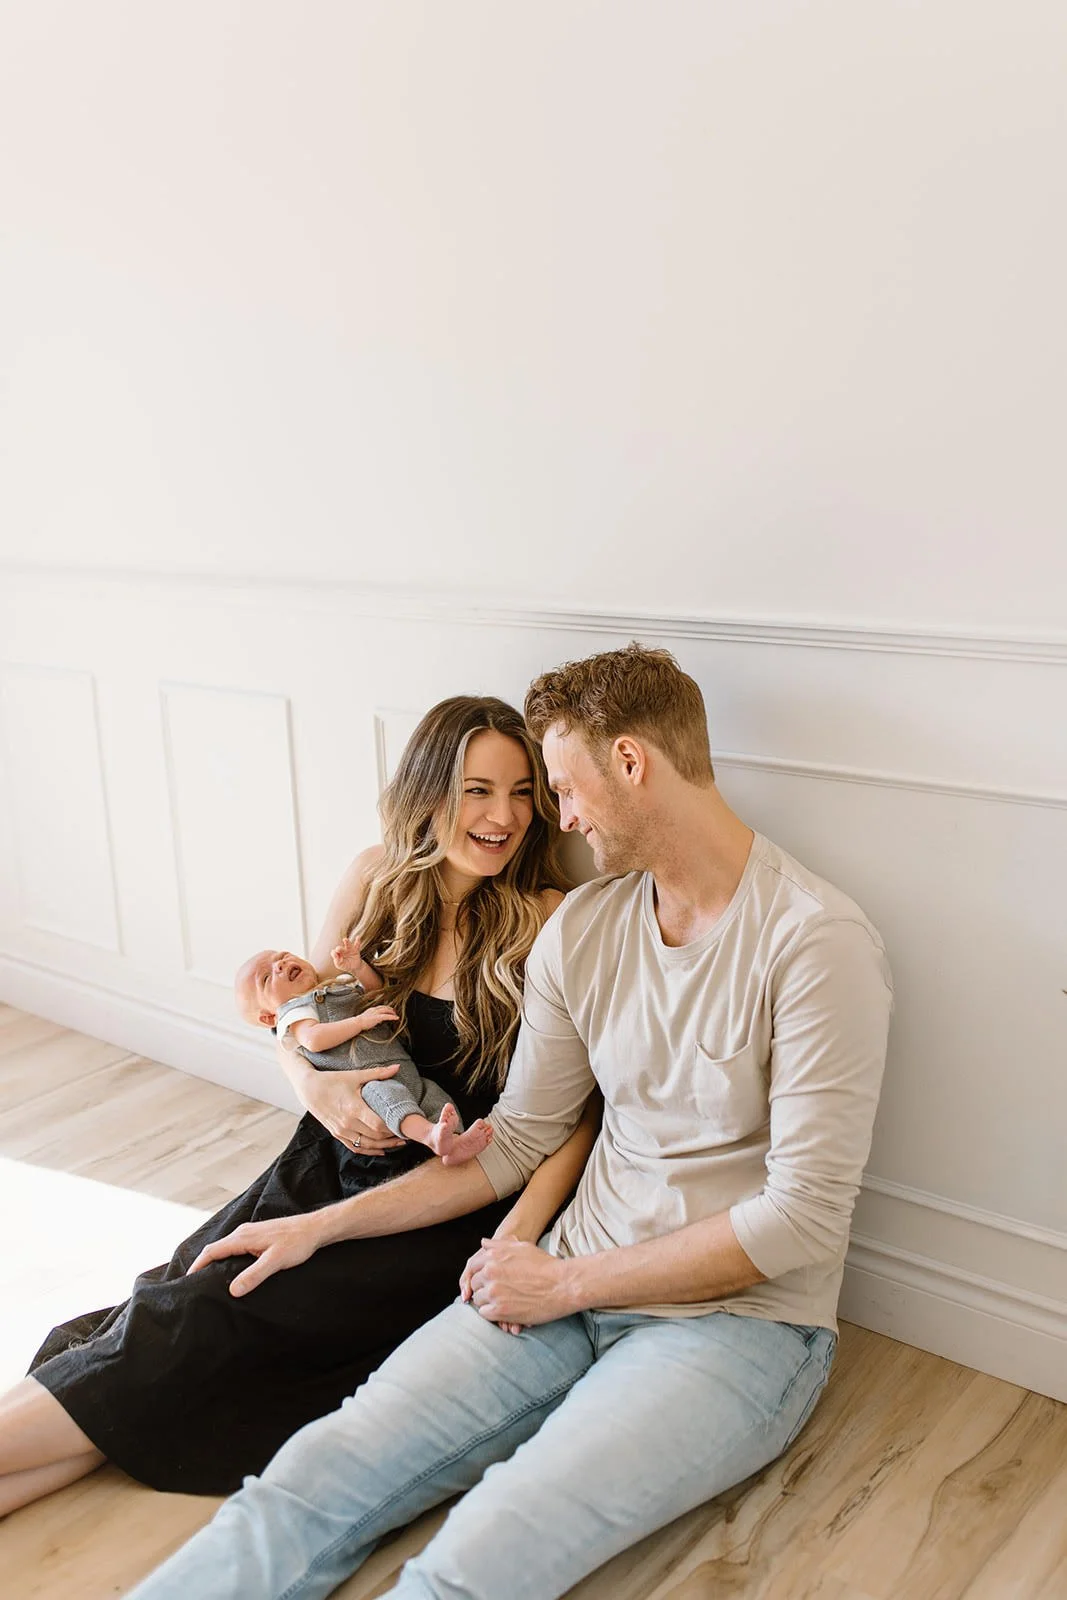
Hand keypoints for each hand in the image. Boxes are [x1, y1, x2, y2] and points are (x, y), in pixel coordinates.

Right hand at [188, 1212, 322, 1295]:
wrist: (315, 1229)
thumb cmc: (297, 1243)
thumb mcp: (275, 1261)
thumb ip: (254, 1275)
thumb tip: (233, 1290)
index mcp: (242, 1237)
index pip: (212, 1251)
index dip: (197, 1266)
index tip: (187, 1281)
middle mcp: (243, 1232)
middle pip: (216, 1249)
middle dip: (203, 1264)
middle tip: (195, 1284)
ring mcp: (250, 1233)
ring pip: (225, 1248)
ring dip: (215, 1261)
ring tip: (209, 1280)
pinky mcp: (258, 1236)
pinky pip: (235, 1247)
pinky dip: (227, 1258)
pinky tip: (232, 1270)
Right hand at [299, 1063, 406, 1153]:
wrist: (309, 1089)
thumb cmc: (333, 1080)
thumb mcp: (355, 1075)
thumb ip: (377, 1073)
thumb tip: (397, 1067)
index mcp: (354, 1108)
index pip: (378, 1124)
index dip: (393, 1127)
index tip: (405, 1124)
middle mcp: (347, 1123)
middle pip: (375, 1137)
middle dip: (393, 1137)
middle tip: (407, 1133)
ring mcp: (341, 1131)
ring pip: (367, 1145)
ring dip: (384, 1146)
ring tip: (399, 1143)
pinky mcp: (337, 1135)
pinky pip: (356, 1148)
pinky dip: (370, 1151)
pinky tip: (381, 1151)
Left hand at [331, 936, 379, 988]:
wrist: (354, 967)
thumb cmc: (345, 965)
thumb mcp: (339, 965)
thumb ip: (336, 961)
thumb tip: (334, 953)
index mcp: (338, 954)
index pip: (334, 952)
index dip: (334, 954)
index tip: (336, 957)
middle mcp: (343, 950)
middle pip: (340, 948)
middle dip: (339, 948)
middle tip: (338, 949)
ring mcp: (349, 949)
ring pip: (348, 944)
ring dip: (346, 941)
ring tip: (345, 939)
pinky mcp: (356, 950)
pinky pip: (357, 945)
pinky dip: (357, 941)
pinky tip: (358, 937)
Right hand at [352, 1004, 399, 1033]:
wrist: (357, 1023)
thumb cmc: (361, 1022)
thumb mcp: (368, 1018)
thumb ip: (373, 1018)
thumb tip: (379, 1020)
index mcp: (372, 1009)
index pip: (380, 1007)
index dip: (386, 1008)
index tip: (390, 1010)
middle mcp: (374, 1009)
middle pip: (384, 1007)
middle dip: (390, 1009)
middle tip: (394, 1012)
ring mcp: (376, 1013)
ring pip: (386, 1010)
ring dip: (392, 1012)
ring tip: (396, 1015)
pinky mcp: (377, 1017)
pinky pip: (386, 1016)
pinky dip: (392, 1017)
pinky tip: (396, 1018)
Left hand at [459, 1238, 576, 1330]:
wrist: (562, 1285)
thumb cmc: (545, 1265)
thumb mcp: (522, 1247)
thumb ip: (499, 1245)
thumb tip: (483, 1243)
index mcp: (493, 1257)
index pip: (473, 1267)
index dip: (479, 1274)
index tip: (486, 1280)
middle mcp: (490, 1273)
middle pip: (475, 1283)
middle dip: (484, 1287)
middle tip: (499, 1291)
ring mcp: (494, 1293)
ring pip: (478, 1300)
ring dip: (488, 1301)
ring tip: (504, 1300)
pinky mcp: (499, 1311)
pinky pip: (485, 1314)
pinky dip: (492, 1313)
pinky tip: (504, 1309)